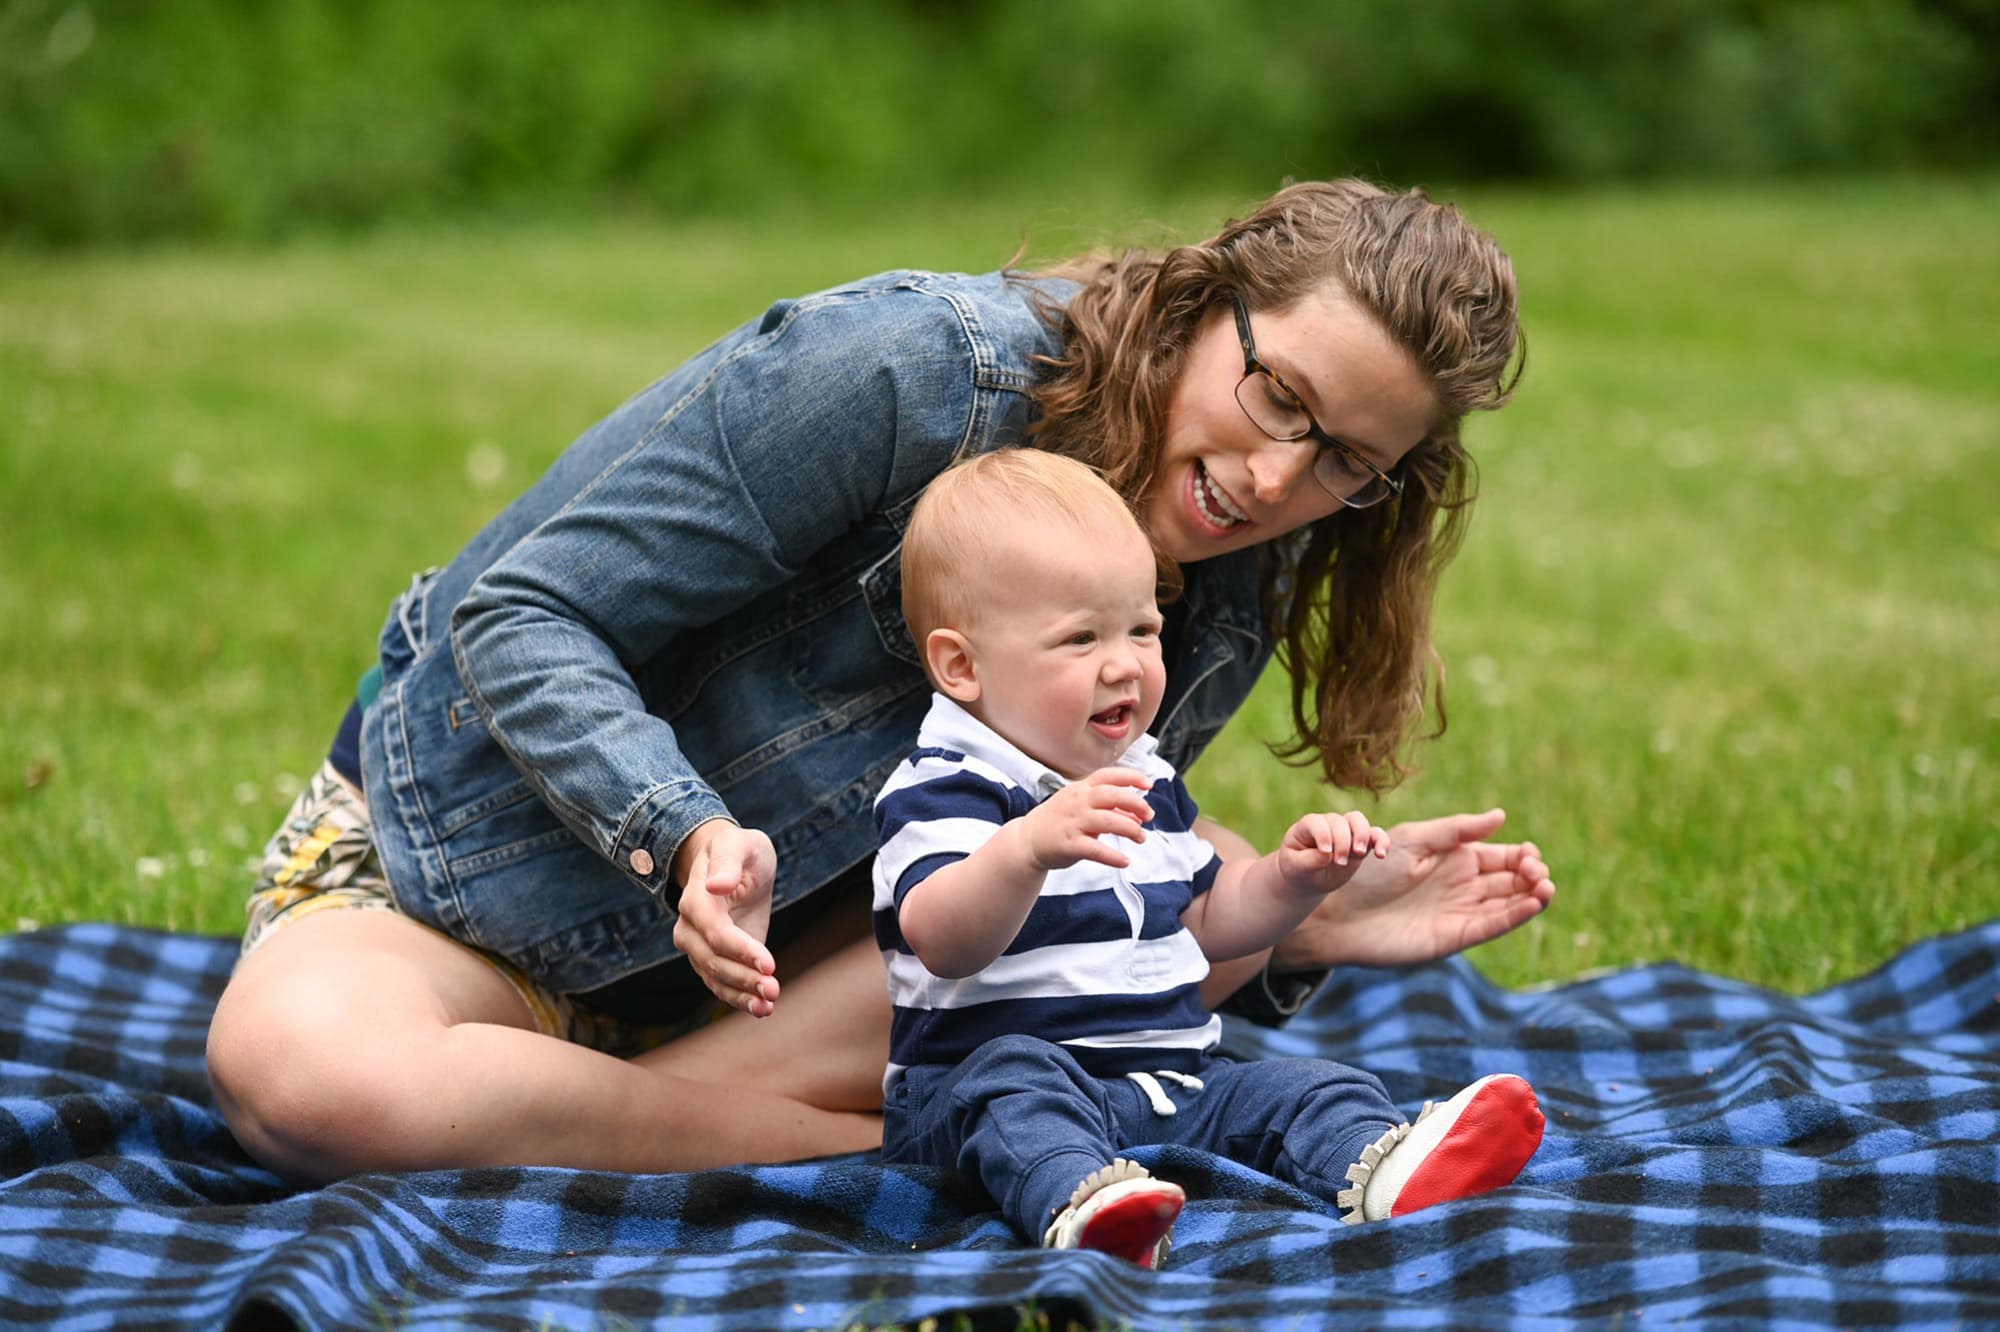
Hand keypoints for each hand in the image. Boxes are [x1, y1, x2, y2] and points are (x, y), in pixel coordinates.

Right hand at [670, 818, 780, 1017]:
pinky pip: (721, 985)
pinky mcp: (715, 960)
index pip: (715, 931)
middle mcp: (690, 927)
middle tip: (774, 989)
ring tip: (768, 1006)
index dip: (740, 950)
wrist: (732, 864)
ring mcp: (699, 947)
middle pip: (712, 960)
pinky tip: (762, 1009)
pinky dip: (739, 1000)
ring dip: (741, 995)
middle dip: (743, 978)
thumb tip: (717, 886)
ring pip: (715, 978)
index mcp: (696, 898)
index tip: (769, 963)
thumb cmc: (738, 849)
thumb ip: (729, 863)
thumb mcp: (740, 844)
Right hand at [1021, 767, 1153, 872]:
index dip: (1131, 777)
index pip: (1108, 776)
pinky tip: (1124, 861)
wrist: (1028, 840)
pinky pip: (1095, 849)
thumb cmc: (1059, 820)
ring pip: (1108, 821)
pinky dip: (1113, 856)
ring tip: (1141, 837)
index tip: (1149, 784)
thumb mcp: (1081, 805)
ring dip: (1130, 829)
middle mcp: (1077, 802)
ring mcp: (1073, 823)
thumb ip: (1108, 807)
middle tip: (1149, 816)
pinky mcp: (1069, 845)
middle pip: (1112, 796)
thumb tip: (1138, 814)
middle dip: (1136, 804)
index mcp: (1081, 789)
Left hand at [1270, 808, 1553, 970]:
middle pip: (1513, 881)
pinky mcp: (1455, 937)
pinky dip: (1514, 917)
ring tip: (1545, 887)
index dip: (1523, 856)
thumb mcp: (1415, 839)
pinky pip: (1492, 926)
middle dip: (1532, 875)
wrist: (1340, 909)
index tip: (1530, 854)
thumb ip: (1457, 830)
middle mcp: (1465, 886)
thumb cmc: (1372, 869)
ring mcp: (1462, 912)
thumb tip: (1501, 816)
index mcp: (1458, 858)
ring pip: (1508, 904)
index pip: (1504, 857)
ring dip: (1532, 897)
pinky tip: (1532, 904)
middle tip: (1536, 871)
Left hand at [1277, 810, 1390, 893]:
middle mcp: (1327, 824)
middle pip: (1339, 822)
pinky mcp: (1360, 843)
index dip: (1324, 834)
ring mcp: (1345, 831)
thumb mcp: (1296, 867)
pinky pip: (1375, 835)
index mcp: (1307, 826)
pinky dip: (1381, 841)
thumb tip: (1327, 855)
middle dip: (1342, 842)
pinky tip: (1381, 855)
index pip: (1317, 822)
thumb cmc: (1298, 869)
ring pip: (1358, 820)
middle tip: (1339, 863)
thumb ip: (1309, 860)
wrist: (1309, 879)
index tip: (1326, 852)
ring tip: (1358, 853)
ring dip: (1361, 835)